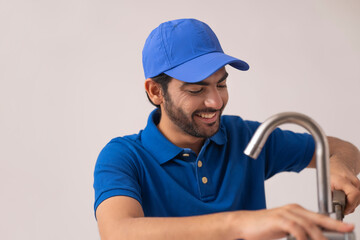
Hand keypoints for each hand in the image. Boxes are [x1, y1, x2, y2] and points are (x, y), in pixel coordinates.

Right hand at [232, 204, 353, 239]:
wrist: (244, 224)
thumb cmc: (263, 227)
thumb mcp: (284, 228)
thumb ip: (299, 231)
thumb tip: (312, 237)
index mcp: (295, 211)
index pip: (318, 217)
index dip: (334, 223)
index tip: (347, 228)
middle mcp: (292, 209)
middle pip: (317, 218)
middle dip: (334, 227)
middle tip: (346, 231)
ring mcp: (285, 213)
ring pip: (308, 225)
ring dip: (318, 237)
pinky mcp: (278, 219)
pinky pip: (295, 228)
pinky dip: (302, 237)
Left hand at [330, 156, 359, 214]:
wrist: (338, 163)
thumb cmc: (331, 172)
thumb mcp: (325, 183)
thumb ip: (329, 195)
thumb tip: (331, 207)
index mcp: (344, 180)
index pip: (354, 194)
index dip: (350, 205)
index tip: (345, 210)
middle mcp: (354, 181)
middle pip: (357, 200)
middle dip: (350, 207)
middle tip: (342, 210)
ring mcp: (358, 183)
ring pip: (359, 200)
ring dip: (352, 205)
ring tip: (344, 206)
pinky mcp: (359, 186)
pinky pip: (358, 197)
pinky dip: (353, 201)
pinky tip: (347, 202)